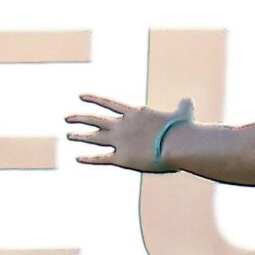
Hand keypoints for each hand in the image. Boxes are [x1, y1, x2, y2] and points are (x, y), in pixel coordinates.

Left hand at [67, 94, 193, 172]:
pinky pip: (100, 158)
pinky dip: (88, 158)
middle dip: (80, 118)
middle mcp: (122, 125)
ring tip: (68, 135)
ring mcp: (120, 141)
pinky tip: (77, 158)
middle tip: (67, 118)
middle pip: (95, 120)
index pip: (109, 103)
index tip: (80, 96)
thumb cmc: (182, 129)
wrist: (178, 145)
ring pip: (93, 138)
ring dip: (79, 136)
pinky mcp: (121, 158)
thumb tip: (187, 100)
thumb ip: (182, 106)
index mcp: (135, 113)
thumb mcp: (183, 113)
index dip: (93, 99)